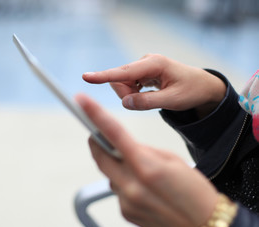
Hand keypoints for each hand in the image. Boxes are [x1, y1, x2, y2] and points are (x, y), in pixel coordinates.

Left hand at [75, 93, 218, 226]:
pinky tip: (143, 188)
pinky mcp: (125, 213)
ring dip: (116, 165)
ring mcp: (127, 202)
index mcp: (147, 167)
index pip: (114, 135)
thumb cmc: (195, 192)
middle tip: (100, 134)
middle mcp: (132, 186)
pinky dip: (124, 182)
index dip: (95, 115)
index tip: (82, 102)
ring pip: (108, 174)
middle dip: (98, 143)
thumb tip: (123, 146)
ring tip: (139, 170)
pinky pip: (116, 190)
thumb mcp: (173, 161)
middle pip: (100, 156)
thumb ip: (144, 151)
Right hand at [83, 54, 225, 117]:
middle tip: (146, 102)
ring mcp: (143, 66)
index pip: (124, 72)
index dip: (104, 76)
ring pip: (123, 83)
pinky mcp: (143, 72)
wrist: (202, 86)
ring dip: (131, 95)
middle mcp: (146, 62)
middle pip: (120, 79)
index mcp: (154, 64)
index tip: (86, 77)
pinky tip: (149, 94)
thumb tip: (125, 102)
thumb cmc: (191, 91)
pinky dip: (134, 94)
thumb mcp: (173, 100)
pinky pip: (128, 84)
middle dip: (126, 94)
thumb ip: (148, 102)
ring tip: (151, 98)